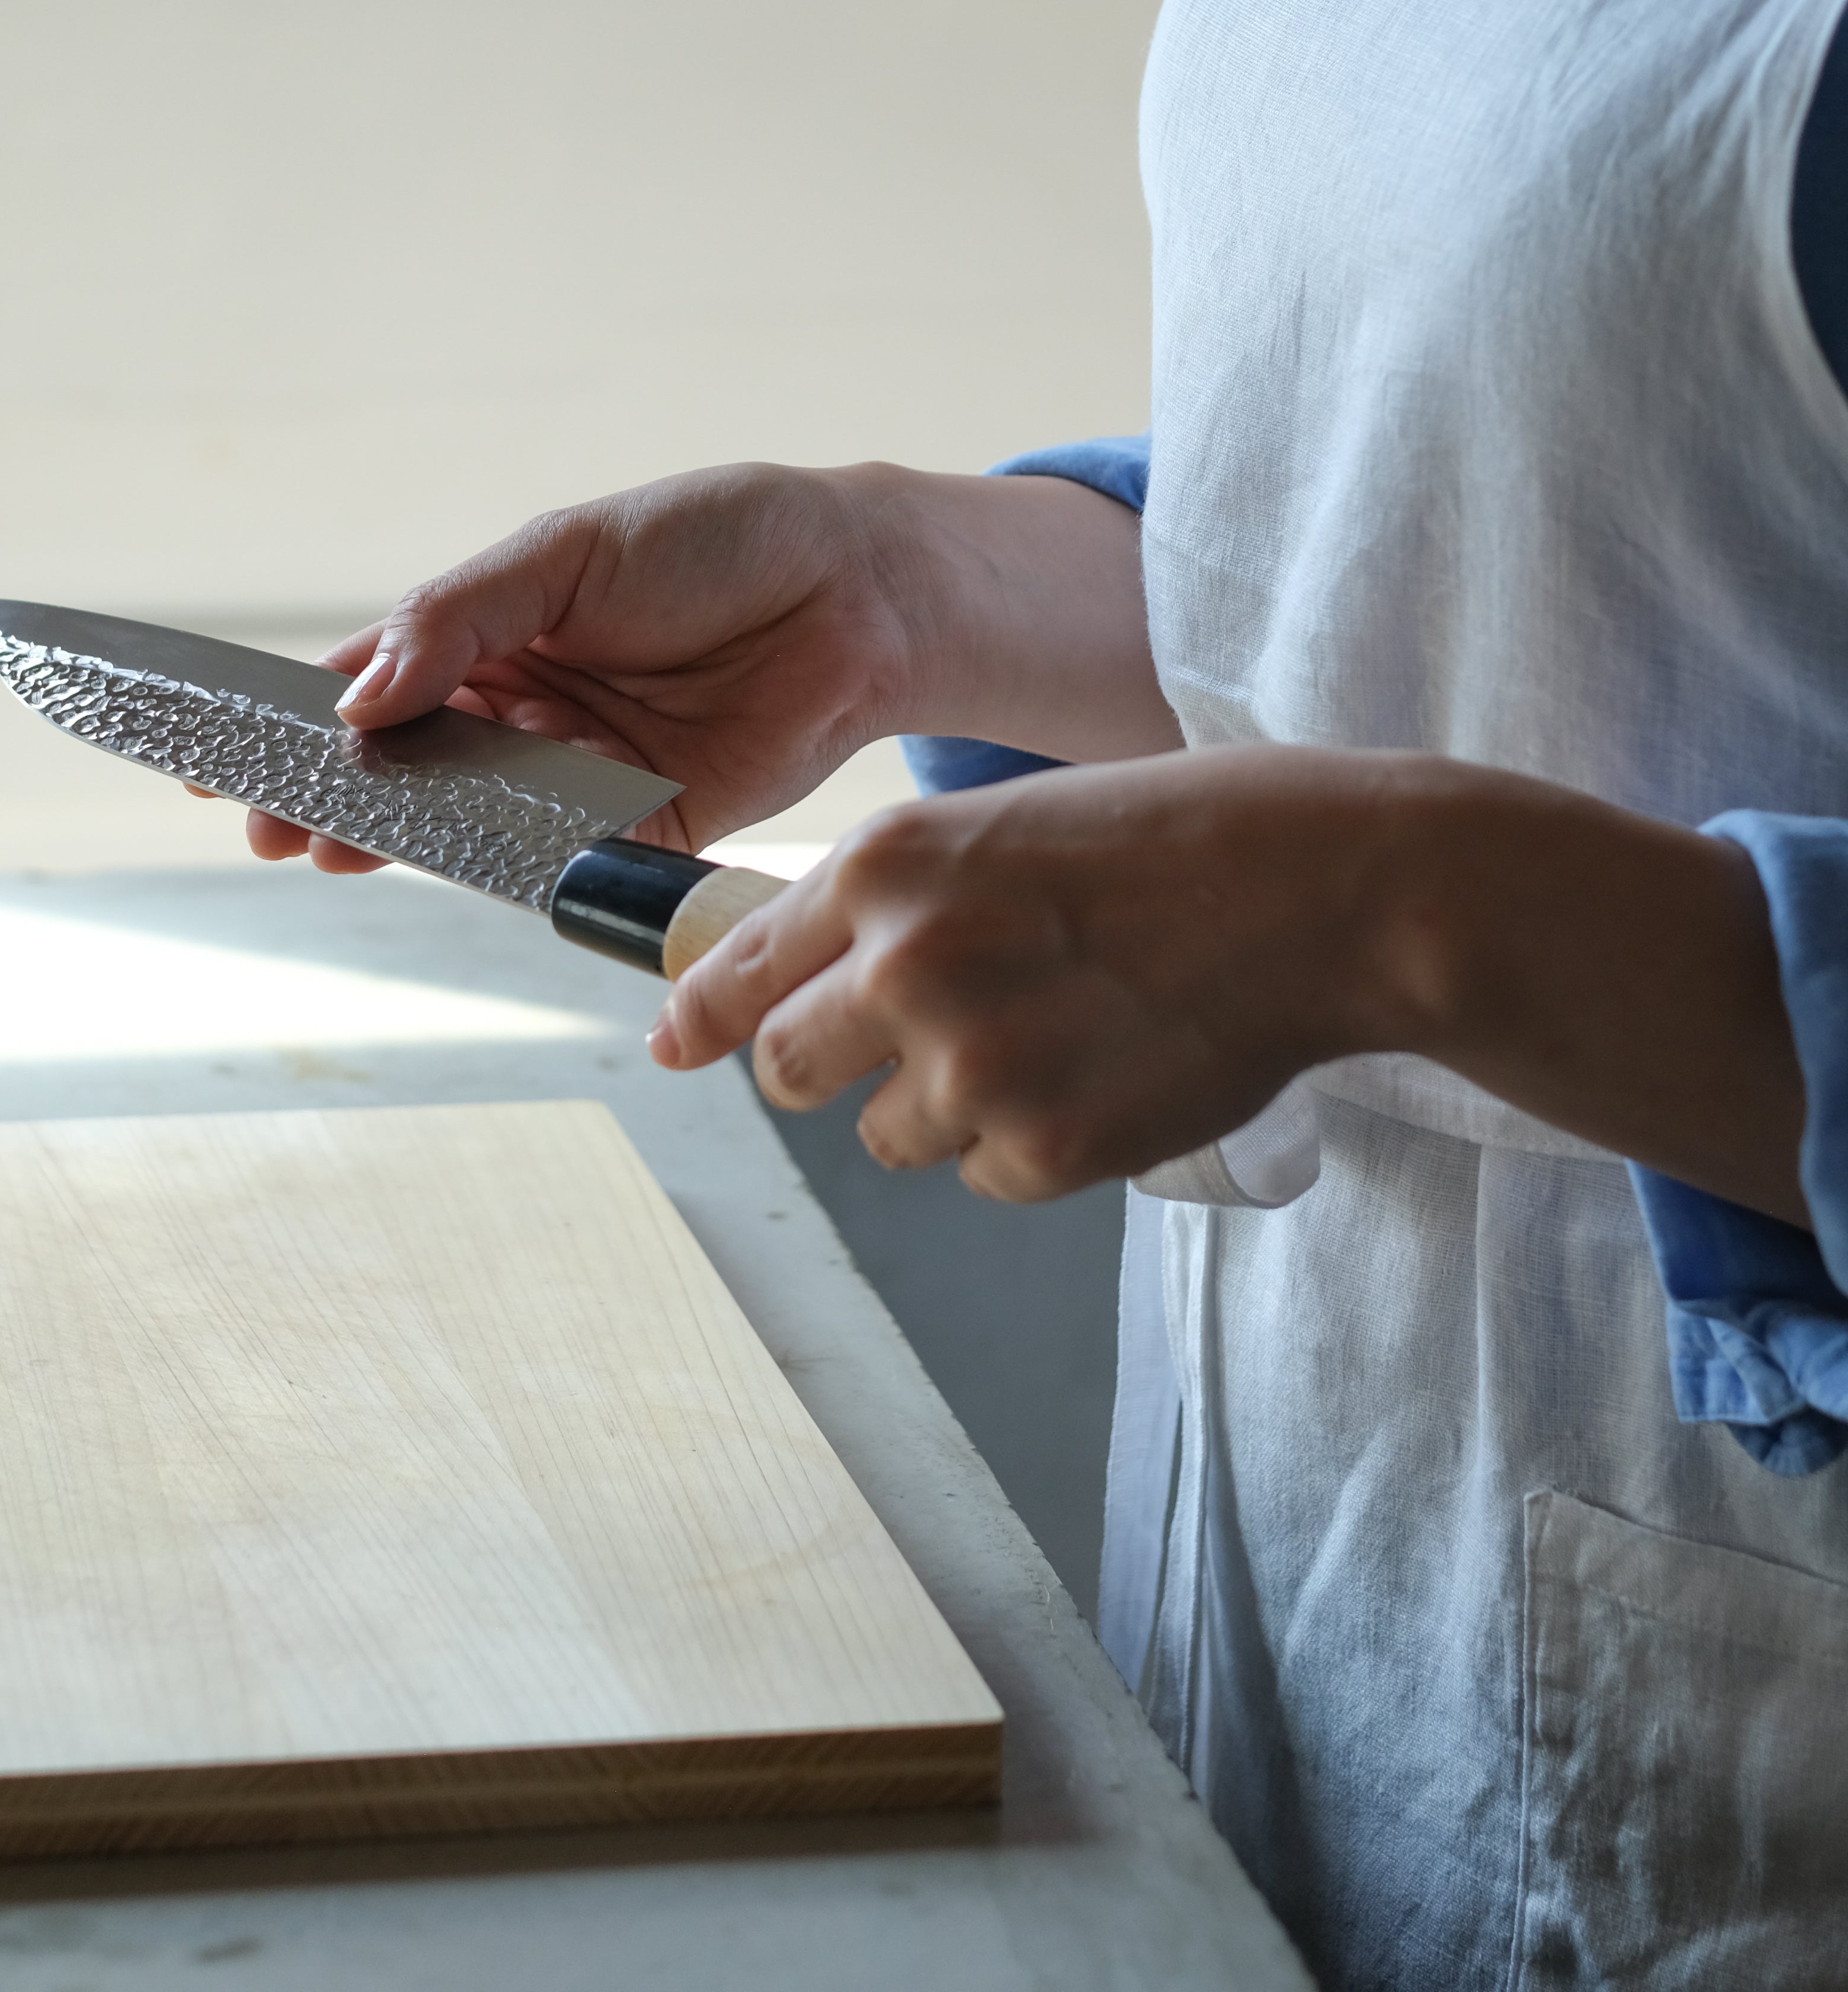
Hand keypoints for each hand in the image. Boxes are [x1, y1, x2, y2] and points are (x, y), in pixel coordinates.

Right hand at [222, 460, 1179, 870]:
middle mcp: (518, 713)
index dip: (290, 720)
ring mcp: (571, 775)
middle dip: (323, 796)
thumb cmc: (711, 542)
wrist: (850, 590)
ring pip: (460, 820)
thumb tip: (358, 699)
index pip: (366, 684)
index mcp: (488, 636)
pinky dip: (496, 863)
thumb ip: (458, 621)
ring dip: (389, 838)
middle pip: (398, 767)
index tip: (211, 751)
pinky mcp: (636, 827)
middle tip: (260, 823)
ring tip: (316, 848)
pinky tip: (438, 863)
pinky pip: (552, 856)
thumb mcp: (565, 553)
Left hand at [648, 744, 1808, 1223]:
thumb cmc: (1176, 836)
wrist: (1328, 888)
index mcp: (887, 864)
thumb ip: (895, 898)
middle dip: (822, 1068)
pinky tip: (1102, 1076)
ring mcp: (969, 1065)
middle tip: (900, 1050)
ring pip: (887, 1134)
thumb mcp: (1003, 825)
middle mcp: (903, 964)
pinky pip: (982, 1175)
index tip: (671, 1046)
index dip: (698, 1013)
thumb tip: (806, 974)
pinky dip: (1026, 1145)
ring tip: (1052, 1039)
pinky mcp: (1043, 1148)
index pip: (737, 964)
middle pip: (784, 1069)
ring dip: (944, 1106)